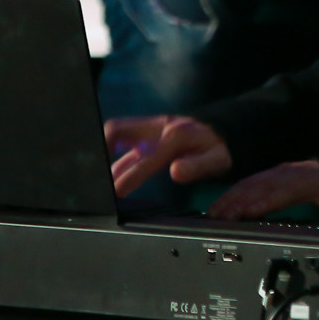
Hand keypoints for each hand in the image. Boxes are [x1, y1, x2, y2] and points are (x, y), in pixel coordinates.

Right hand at [106, 115, 231, 196]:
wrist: (222, 128)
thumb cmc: (218, 147)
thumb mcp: (217, 160)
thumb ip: (197, 166)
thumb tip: (176, 172)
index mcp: (174, 136)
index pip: (143, 158)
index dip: (127, 177)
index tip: (115, 192)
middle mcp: (158, 126)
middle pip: (118, 129)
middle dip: (103, 151)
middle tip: (96, 180)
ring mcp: (151, 128)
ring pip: (118, 133)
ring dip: (106, 153)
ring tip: (99, 178)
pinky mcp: (148, 131)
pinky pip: (124, 138)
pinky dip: (115, 153)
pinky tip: (111, 170)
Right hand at [206, 160, 318, 221]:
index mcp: (301, 183)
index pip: (278, 193)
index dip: (261, 202)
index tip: (246, 213)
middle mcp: (283, 176)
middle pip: (255, 189)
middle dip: (234, 204)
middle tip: (217, 220)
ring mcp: (273, 174)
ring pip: (247, 185)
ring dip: (228, 199)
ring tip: (212, 216)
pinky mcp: (266, 176)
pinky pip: (245, 183)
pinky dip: (230, 194)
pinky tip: (220, 205)